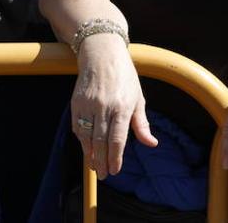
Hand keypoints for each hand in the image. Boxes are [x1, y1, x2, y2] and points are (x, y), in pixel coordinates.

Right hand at [70, 34, 156, 179]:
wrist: (102, 53)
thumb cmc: (124, 75)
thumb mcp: (138, 97)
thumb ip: (142, 123)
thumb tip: (151, 143)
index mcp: (122, 106)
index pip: (117, 139)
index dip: (115, 157)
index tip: (115, 170)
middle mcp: (104, 106)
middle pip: (101, 141)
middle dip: (102, 161)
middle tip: (104, 174)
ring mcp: (88, 103)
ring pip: (86, 135)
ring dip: (89, 153)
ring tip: (94, 165)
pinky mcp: (76, 101)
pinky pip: (77, 125)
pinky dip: (81, 138)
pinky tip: (86, 146)